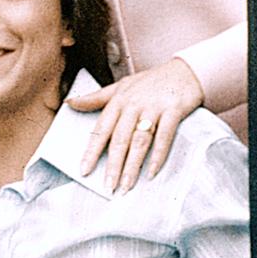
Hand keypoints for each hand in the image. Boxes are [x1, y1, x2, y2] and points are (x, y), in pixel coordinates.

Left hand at [68, 54, 203, 191]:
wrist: (186, 71)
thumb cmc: (152, 82)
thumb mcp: (121, 86)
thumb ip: (96, 98)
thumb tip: (70, 103)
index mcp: (119, 101)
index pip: (101, 129)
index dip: (92, 151)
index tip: (84, 170)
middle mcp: (134, 105)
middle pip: (120, 139)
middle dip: (113, 165)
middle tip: (108, 186)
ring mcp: (154, 108)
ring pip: (140, 140)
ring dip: (133, 165)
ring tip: (127, 185)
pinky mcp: (173, 110)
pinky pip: (164, 136)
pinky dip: (158, 155)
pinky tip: (152, 171)